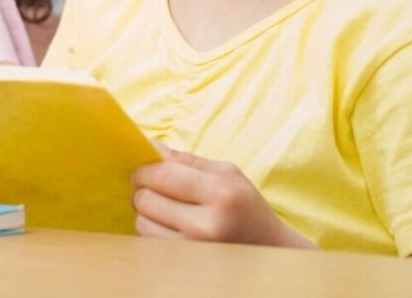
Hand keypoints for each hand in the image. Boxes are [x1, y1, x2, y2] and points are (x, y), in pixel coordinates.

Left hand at [131, 147, 312, 247]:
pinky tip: (168, 228)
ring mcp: (196, 251)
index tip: (142, 171)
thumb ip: (186, 160)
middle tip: (153, 190)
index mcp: (222, 194)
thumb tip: (150, 145)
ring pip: (143, 224)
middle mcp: (208, 225)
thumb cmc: (245, 207)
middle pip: (146, 200)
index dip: (144, 171)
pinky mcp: (186, 266)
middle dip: (142, 191)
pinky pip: (149, 243)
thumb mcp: (227, 174)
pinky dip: (152, 233)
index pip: (162, 175)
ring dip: (146, 214)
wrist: (269, 252)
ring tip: (164, 210)